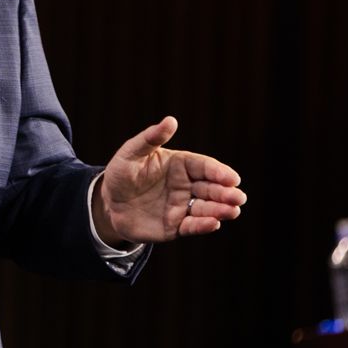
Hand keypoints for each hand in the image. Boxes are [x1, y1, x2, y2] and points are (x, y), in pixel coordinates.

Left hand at [96, 116, 245, 244]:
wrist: (108, 203)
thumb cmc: (121, 173)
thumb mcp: (131, 153)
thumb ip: (151, 138)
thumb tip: (171, 120)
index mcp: (181, 165)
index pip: (205, 166)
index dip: (219, 172)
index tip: (232, 178)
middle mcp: (186, 186)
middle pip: (211, 188)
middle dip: (226, 193)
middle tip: (238, 197)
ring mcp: (182, 206)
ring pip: (206, 208)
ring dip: (220, 210)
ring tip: (233, 211)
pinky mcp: (175, 226)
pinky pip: (192, 226)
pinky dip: (203, 226)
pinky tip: (214, 224)